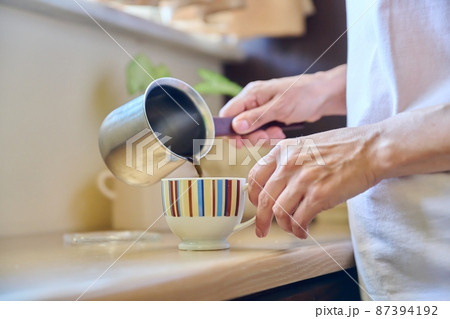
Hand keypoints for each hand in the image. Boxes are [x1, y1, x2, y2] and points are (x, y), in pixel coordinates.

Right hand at [219, 65, 346, 147]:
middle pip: (239, 126)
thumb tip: (236, 126)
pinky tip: (281, 132)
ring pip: (251, 132)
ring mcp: (261, 110)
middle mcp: (253, 102)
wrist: (324, 96)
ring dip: (264, 137)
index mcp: (251, 94)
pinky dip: (271, 136)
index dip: (230, 129)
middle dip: (252, 136)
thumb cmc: (304, 95)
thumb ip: (256, 118)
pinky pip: (262, 132)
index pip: (228, 113)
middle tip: (267, 137)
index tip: (240, 142)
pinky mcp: (270, 118)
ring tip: (278, 132)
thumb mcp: (279, 108)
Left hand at [248, 125, 379, 238]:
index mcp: (283, 150)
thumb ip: (288, 160)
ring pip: (280, 213)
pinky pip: (299, 220)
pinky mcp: (319, 195)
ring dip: (285, 226)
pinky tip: (304, 231)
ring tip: (294, 228)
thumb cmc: (344, 147)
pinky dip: (299, 229)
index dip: (252, 196)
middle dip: (261, 220)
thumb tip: (274, 184)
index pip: (254, 177)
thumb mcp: (307, 144)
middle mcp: (289, 164)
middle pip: (263, 200)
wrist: (372, 149)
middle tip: (262, 230)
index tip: (255, 205)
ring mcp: (304, 180)